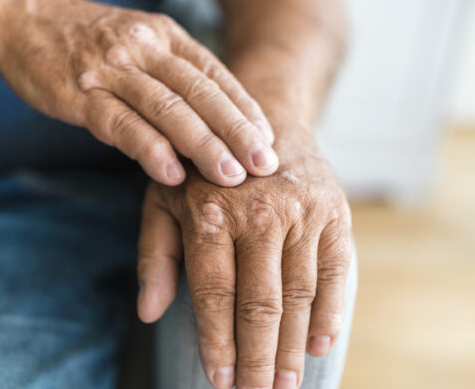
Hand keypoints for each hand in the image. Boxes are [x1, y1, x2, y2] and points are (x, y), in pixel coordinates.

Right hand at [0, 0, 277, 186]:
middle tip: (264, 165)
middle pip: (200, 92)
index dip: (244, 109)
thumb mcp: (136, 43)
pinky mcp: (80, 93)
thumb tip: (211, 120)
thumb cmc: (85, 41)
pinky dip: (149, 149)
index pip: (215, 74)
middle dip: (236, 131)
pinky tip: (171, 174)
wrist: (22, 17)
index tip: (269, 141)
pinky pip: (120, 124)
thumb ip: (170, 74)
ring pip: (167, 109)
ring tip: (229, 177)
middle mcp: (143, 48)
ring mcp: (111, 69)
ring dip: (202, 145)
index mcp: (164, 36)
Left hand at [136, 136, 352, 388]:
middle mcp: (257, 212)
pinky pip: (334, 274)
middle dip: (256, 359)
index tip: (218, 382)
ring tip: (283, 384)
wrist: (262, 119)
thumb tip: (148, 312)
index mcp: (209, 212)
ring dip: (290, 348)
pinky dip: (329, 314)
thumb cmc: (202, 172)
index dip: (216, 343)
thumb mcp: (163, 202)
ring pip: (297, 296)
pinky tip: (318, 347)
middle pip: (258, 304)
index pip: (213, 294)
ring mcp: (300, 212)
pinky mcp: (334, 213)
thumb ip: (155, 256)